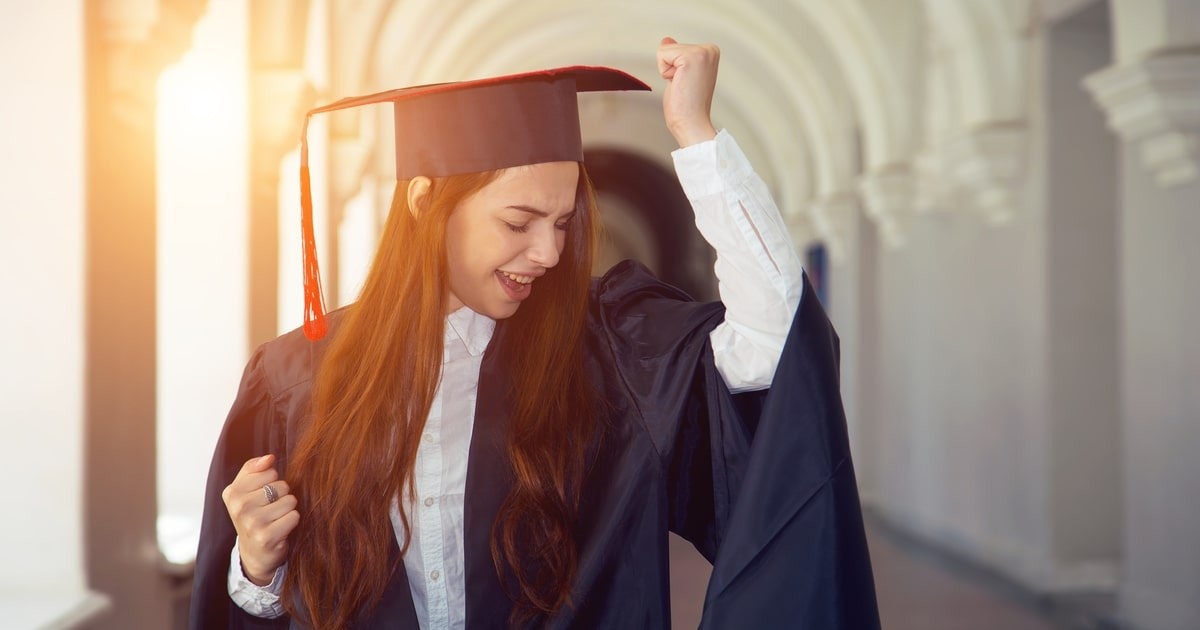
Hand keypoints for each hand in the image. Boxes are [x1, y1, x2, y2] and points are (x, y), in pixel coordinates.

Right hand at [221, 454, 299, 585]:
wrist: (254, 553)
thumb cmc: (253, 515)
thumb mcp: (246, 490)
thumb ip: (253, 469)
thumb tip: (269, 458)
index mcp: (232, 493)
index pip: (269, 471)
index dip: (272, 482)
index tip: (261, 496)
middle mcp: (239, 507)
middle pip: (281, 485)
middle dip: (281, 496)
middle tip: (270, 510)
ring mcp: (252, 523)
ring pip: (290, 500)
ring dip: (287, 509)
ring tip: (276, 519)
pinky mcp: (267, 537)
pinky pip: (294, 516)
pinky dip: (292, 521)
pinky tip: (280, 529)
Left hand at [657, 37, 719, 147]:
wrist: (692, 123)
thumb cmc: (688, 106)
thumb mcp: (680, 74)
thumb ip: (676, 55)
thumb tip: (666, 40)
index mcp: (710, 52)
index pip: (676, 48)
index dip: (674, 67)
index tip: (687, 82)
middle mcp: (710, 49)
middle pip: (670, 47)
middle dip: (670, 68)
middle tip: (684, 85)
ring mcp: (702, 52)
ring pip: (665, 50)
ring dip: (668, 71)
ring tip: (682, 85)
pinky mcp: (691, 57)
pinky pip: (661, 55)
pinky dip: (665, 72)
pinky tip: (679, 84)